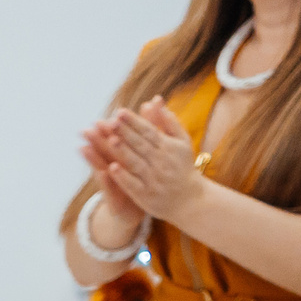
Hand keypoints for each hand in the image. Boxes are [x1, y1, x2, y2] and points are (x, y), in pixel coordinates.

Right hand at [74, 123, 148, 244]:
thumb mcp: (144, 154)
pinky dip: (105, 181)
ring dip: (92, 159)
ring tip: (83, 148)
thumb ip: (147, 129)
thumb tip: (149, 102)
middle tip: (86, 128)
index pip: (116, 137)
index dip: (112, 127)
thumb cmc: (140, 178)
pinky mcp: (113, 197)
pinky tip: (102, 172)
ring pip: (100, 168)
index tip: (106, 115)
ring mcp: (111, 182)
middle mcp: (113, 167)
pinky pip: (108, 188)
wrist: (136, 209)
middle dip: (96, 140)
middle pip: (105, 151)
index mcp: (121, 155)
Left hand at [91, 98, 205, 224]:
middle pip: (140, 145)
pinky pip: (133, 185)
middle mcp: (161, 162)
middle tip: (110, 121)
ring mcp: (153, 179)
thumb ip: (169, 122)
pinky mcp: (146, 196)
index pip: (148, 131)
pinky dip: (123, 177)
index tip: (120, 111)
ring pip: (136, 163)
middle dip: (126, 133)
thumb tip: (156, 99)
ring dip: (123, 152)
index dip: (134, 122)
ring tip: (110, 140)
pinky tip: (111, 168)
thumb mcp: (182, 142)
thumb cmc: (183, 167)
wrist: (190, 200)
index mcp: (168, 147)